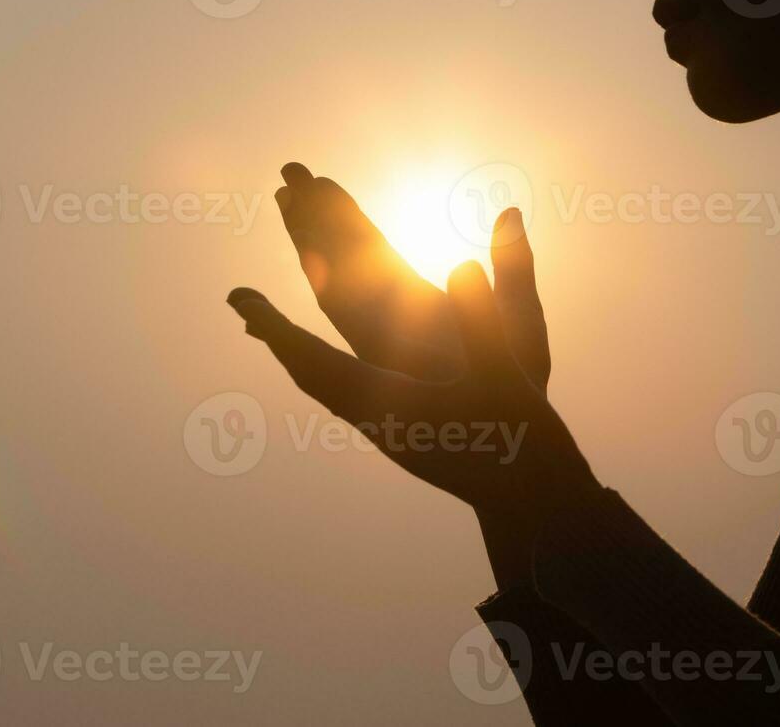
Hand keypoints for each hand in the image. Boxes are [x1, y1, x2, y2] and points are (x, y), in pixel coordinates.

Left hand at [227, 206, 587, 521]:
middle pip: (312, 374)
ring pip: (330, 388)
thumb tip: (460, 265)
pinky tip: (338, 366)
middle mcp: (380, 425)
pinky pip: (353, 398)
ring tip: (276, 329)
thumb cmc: (526, 450)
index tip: (238, 299)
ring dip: (303, 351)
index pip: (317, 362)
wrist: (541, 514)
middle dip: (278, 335)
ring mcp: (392, 435)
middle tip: (243, 303)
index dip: (276, 328)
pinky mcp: (407, 439)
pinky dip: (333, 369)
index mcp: (392, 409)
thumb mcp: (508, 375)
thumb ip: (483, 320)